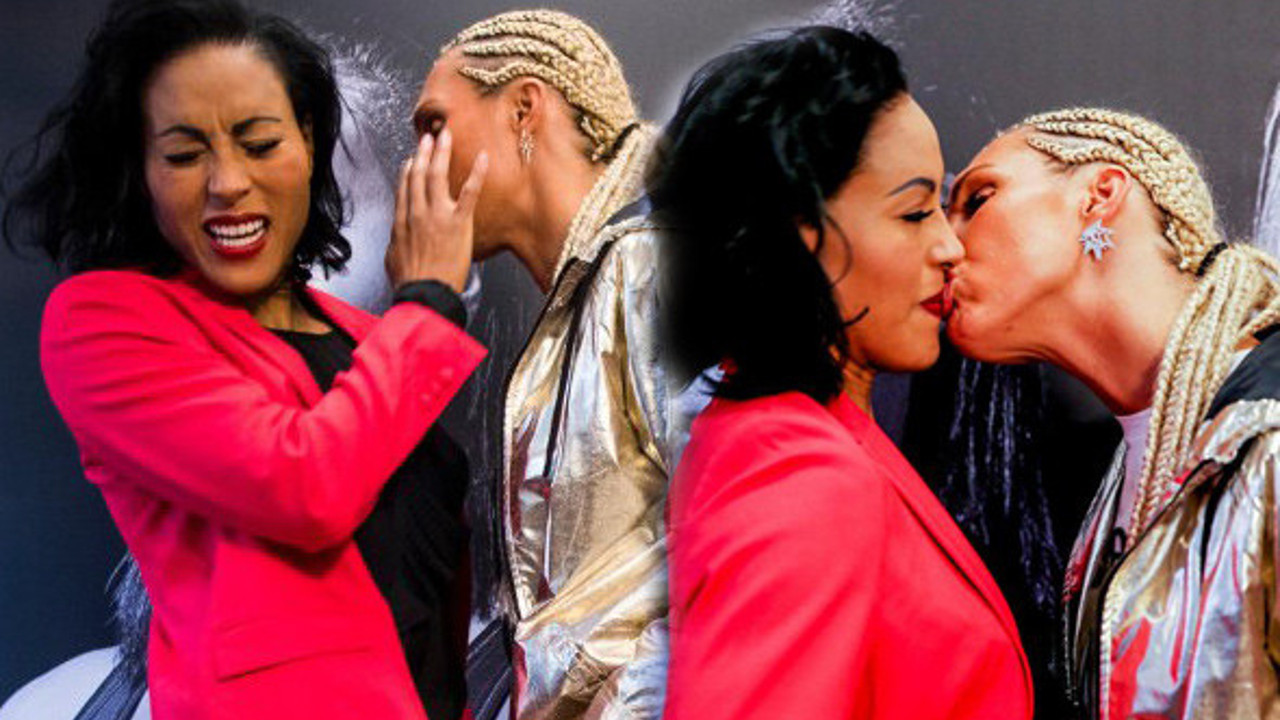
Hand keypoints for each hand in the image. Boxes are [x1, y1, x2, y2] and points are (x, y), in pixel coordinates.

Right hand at [386, 128, 487, 292]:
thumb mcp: (393, 258)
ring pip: (437, 175)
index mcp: (402, 221)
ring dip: (441, 152)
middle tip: (428, 137)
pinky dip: (477, 172)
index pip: (404, 188)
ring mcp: (438, 215)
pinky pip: (469, 192)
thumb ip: (396, 242)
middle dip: (423, 153)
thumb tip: (396, 238)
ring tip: (445, 135)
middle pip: (418, 174)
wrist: (425, 293)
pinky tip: (483, 157)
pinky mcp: (459, 222)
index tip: (411, 160)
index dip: (407, 170)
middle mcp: (418, 212)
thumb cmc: (410, 281)